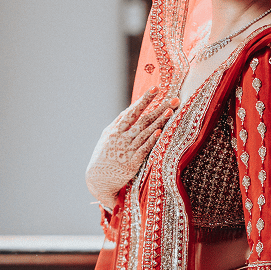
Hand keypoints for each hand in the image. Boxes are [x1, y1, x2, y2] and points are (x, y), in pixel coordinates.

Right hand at [85, 87, 179, 210]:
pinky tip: (159, 131)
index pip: (132, 111)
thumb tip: (130, 111)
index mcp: (114, 129)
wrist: (98, 180)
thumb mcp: (107, 138)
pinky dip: (151, 140)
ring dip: (159, 121)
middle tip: (172, 98)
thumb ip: (119, 126)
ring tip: (170, 111)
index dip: (144, 100)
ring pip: (145, 131)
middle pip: (142, 119)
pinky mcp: (132, 162)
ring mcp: (126, 149)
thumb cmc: (104, 158)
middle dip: (158, 107)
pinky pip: (143, 148)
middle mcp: (121, 137)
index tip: (155, 89)